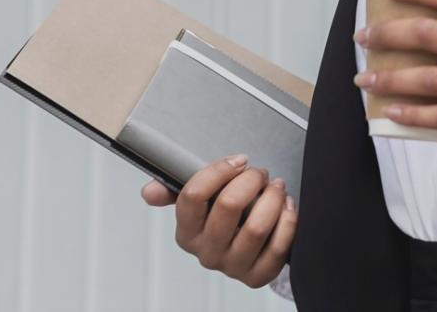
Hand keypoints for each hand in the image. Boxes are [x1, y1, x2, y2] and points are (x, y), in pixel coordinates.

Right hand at [139, 155, 295, 288]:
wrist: (252, 247)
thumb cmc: (226, 217)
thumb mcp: (200, 201)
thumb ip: (174, 190)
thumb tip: (149, 191)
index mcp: (187, 233)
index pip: (193, 195)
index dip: (220, 170)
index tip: (238, 160)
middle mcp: (207, 253)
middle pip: (228, 205)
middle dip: (250, 179)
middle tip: (260, 173)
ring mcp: (233, 267)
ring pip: (257, 226)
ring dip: (272, 198)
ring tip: (276, 187)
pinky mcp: (258, 276)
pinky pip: (278, 246)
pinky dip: (287, 219)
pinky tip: (286, 206)